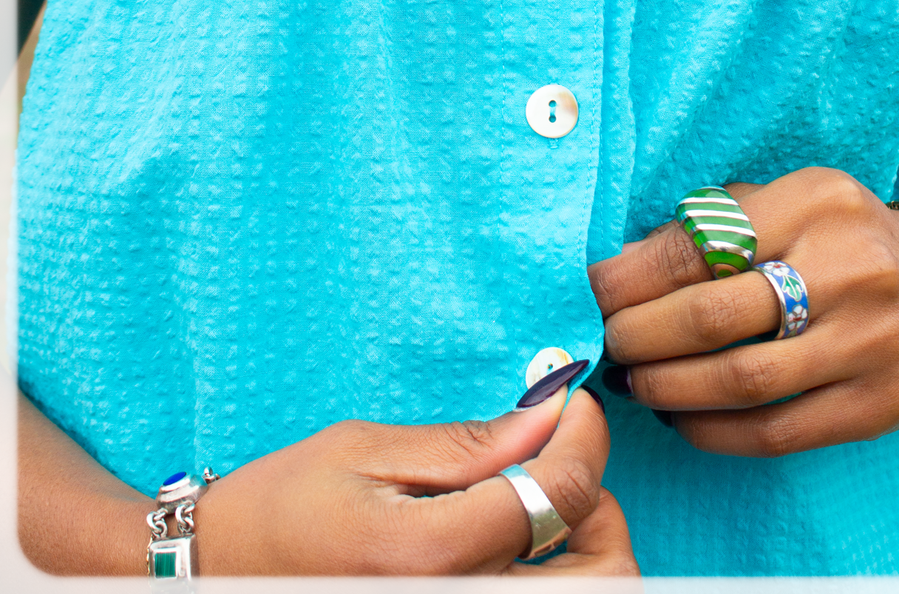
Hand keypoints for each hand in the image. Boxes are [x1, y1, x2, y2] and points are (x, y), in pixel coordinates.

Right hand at [197, 385, 637, 575]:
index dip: (584, 434)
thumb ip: (469, 443)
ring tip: (540, 500)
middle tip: (560, 463)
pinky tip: (516, 536)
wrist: (218, 577)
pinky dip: (551, 572)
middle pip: (605, 577)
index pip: (560, 496)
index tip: (572, 399)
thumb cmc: (284, 505)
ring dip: (585, 547)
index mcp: (430, 558)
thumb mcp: (367, 450)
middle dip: (601, 508)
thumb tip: (551, 415)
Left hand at [589, 167, 898, 457]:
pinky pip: (776, 432)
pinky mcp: (876, 405)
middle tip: (607, 341)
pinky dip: (712, 431)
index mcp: (815, 202)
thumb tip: (617, 267)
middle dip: (641, 334)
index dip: (634, 275)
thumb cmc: (831, 236)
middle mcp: (848, 269)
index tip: (593, 291)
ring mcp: (869, 342)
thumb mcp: (781, 200)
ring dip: (667, 387)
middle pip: (715, 315)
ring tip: (633, 381)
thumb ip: (707, 225)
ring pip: (742, 381)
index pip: (703, 243)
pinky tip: (678, 418)